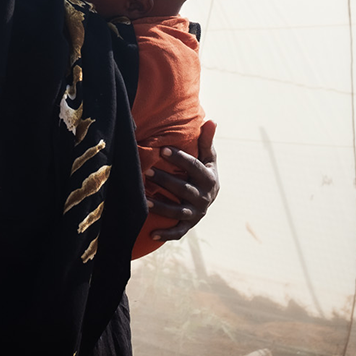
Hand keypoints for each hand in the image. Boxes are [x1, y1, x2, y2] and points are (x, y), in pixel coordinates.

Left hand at [148, 119, 217, 240]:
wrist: (208, 197)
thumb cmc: (203, 171)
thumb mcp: (207, 157)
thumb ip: (206, 141)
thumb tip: (211, 120)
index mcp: (209, 179)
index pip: (194, 167)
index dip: (179, 158)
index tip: (161, 148)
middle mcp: (205, 198)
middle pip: (184, 189)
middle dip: (165, 181)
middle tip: (146, 171)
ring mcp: (197, 213)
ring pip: (179, 211)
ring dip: (161, 206)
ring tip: (144, 200)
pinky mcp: (189, 225)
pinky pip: (178, 232)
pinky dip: (165, 234)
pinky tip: (150, 233)